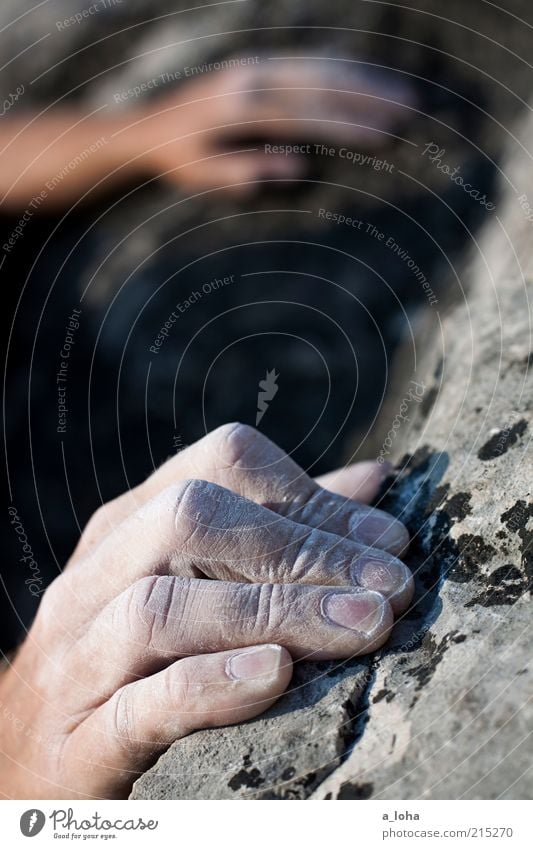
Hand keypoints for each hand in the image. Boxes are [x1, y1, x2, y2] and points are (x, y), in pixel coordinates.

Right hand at [0, 424, 410, 798]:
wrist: (24, 771)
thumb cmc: (132, 662)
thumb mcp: (196, 583)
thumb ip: (282, 532)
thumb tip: (374, 481)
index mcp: (128, 528)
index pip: (219, 467)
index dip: (310, 495)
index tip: (389, 540)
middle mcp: (95, 579)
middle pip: (190, 520)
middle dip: (301, 547)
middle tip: (392, 589)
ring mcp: (76, 659)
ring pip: (164, 607)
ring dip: (274, 610)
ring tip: (364, 628)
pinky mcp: (75, 746)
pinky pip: (139, 704)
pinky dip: (212, 684)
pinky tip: (279, 676)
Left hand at [122, 60, 414, 191]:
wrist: (146, 128)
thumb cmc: (177, 161)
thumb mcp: (204, 176)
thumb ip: (248, 171)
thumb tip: (300, 167)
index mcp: (238, 107)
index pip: (304, 115)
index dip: (346, 125)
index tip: (383, 137)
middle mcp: (250, 76)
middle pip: (320, 82)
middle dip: (368, 96)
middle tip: (411, 109)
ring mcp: (255, 65)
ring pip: (318, 65)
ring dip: (362, 79)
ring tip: (402, 93)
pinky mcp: (258, 63)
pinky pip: (306, 60)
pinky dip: (340, 68)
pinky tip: (367, 80)